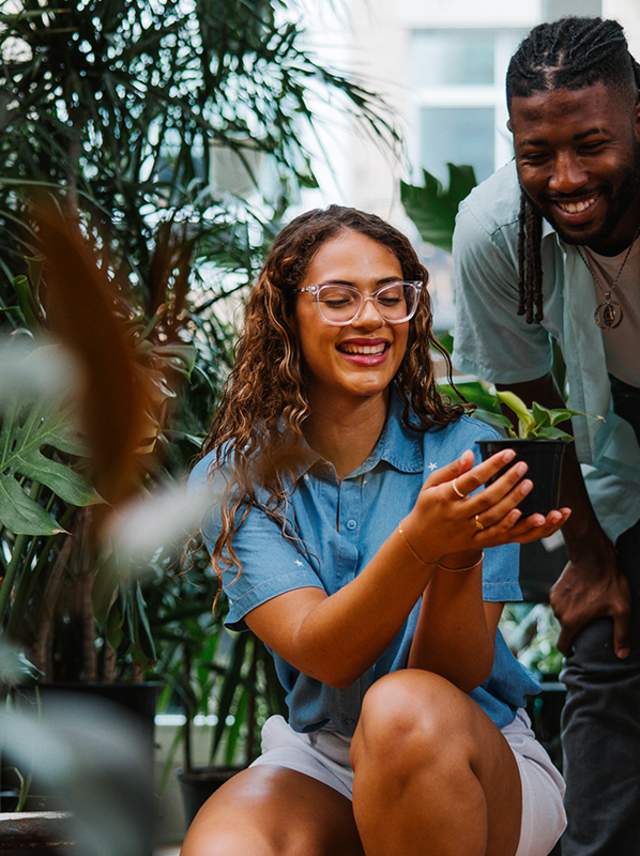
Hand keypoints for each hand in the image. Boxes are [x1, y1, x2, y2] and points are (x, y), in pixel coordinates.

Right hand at [402, 449, 570, 563]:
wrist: (422, 540)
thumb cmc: (428, 506)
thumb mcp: (432, 484)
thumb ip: (452, 469)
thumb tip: (470, 453)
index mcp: (444, 497)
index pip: (471, 479)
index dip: (491, 466)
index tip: (509, 453)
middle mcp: (456, 514)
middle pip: (486, 497)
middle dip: (507, 481)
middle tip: (523, 467)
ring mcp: (466, 530)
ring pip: (494, 516)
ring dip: (513, 500)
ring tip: (528, 484)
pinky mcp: (474, 542)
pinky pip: (494, 534)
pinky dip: (508, 524)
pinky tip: (521, 512)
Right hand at [550, 543, 630, 658]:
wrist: (592, 555)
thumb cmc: (608, 582)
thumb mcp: (621, 609)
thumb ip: (621, 634)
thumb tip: (622, 655)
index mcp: (571, 621)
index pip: (562, 645)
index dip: (569, 651)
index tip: (575, 652)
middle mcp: (558, 612)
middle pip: (565, 628)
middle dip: (575, 629)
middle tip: (591, 624)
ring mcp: (555, 599)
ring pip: (562, 615)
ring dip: (572, 616)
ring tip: (587, 609)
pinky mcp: (554, 589)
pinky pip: (560, 603)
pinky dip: (569, 604)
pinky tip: (582, 598)